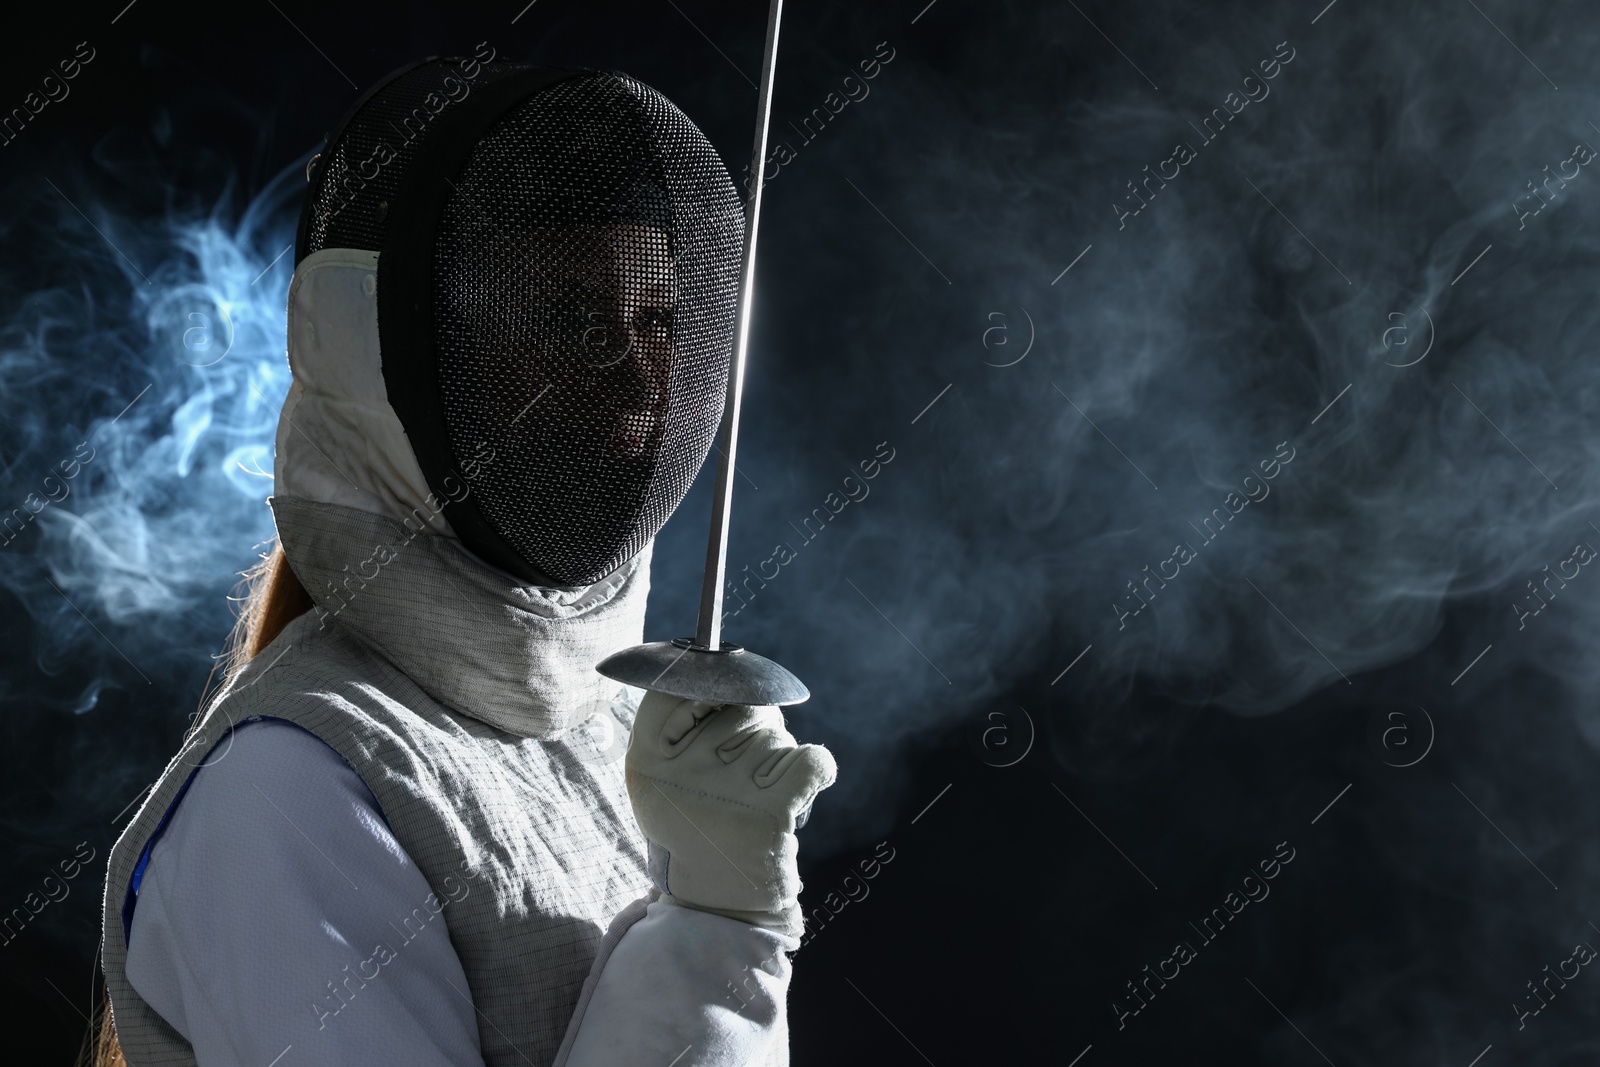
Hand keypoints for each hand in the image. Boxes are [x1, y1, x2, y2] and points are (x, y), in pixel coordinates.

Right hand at [625, 692, 836, 937]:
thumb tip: (726, 673)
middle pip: (739, 706)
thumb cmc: (695, 829)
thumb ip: (678, 731)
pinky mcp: (771, 813)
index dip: (706, 687)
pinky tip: (800, 790)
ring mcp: (728, 792)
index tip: (719, 703)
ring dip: (780, 758)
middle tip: (747, 765)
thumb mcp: (662, 783)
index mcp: (645, 763)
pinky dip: (815, 769)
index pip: (673, 689)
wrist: (717, 908)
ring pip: (777, 736)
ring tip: (760, 794)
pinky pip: (811, 760)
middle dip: (756, 726)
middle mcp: (682, 774)